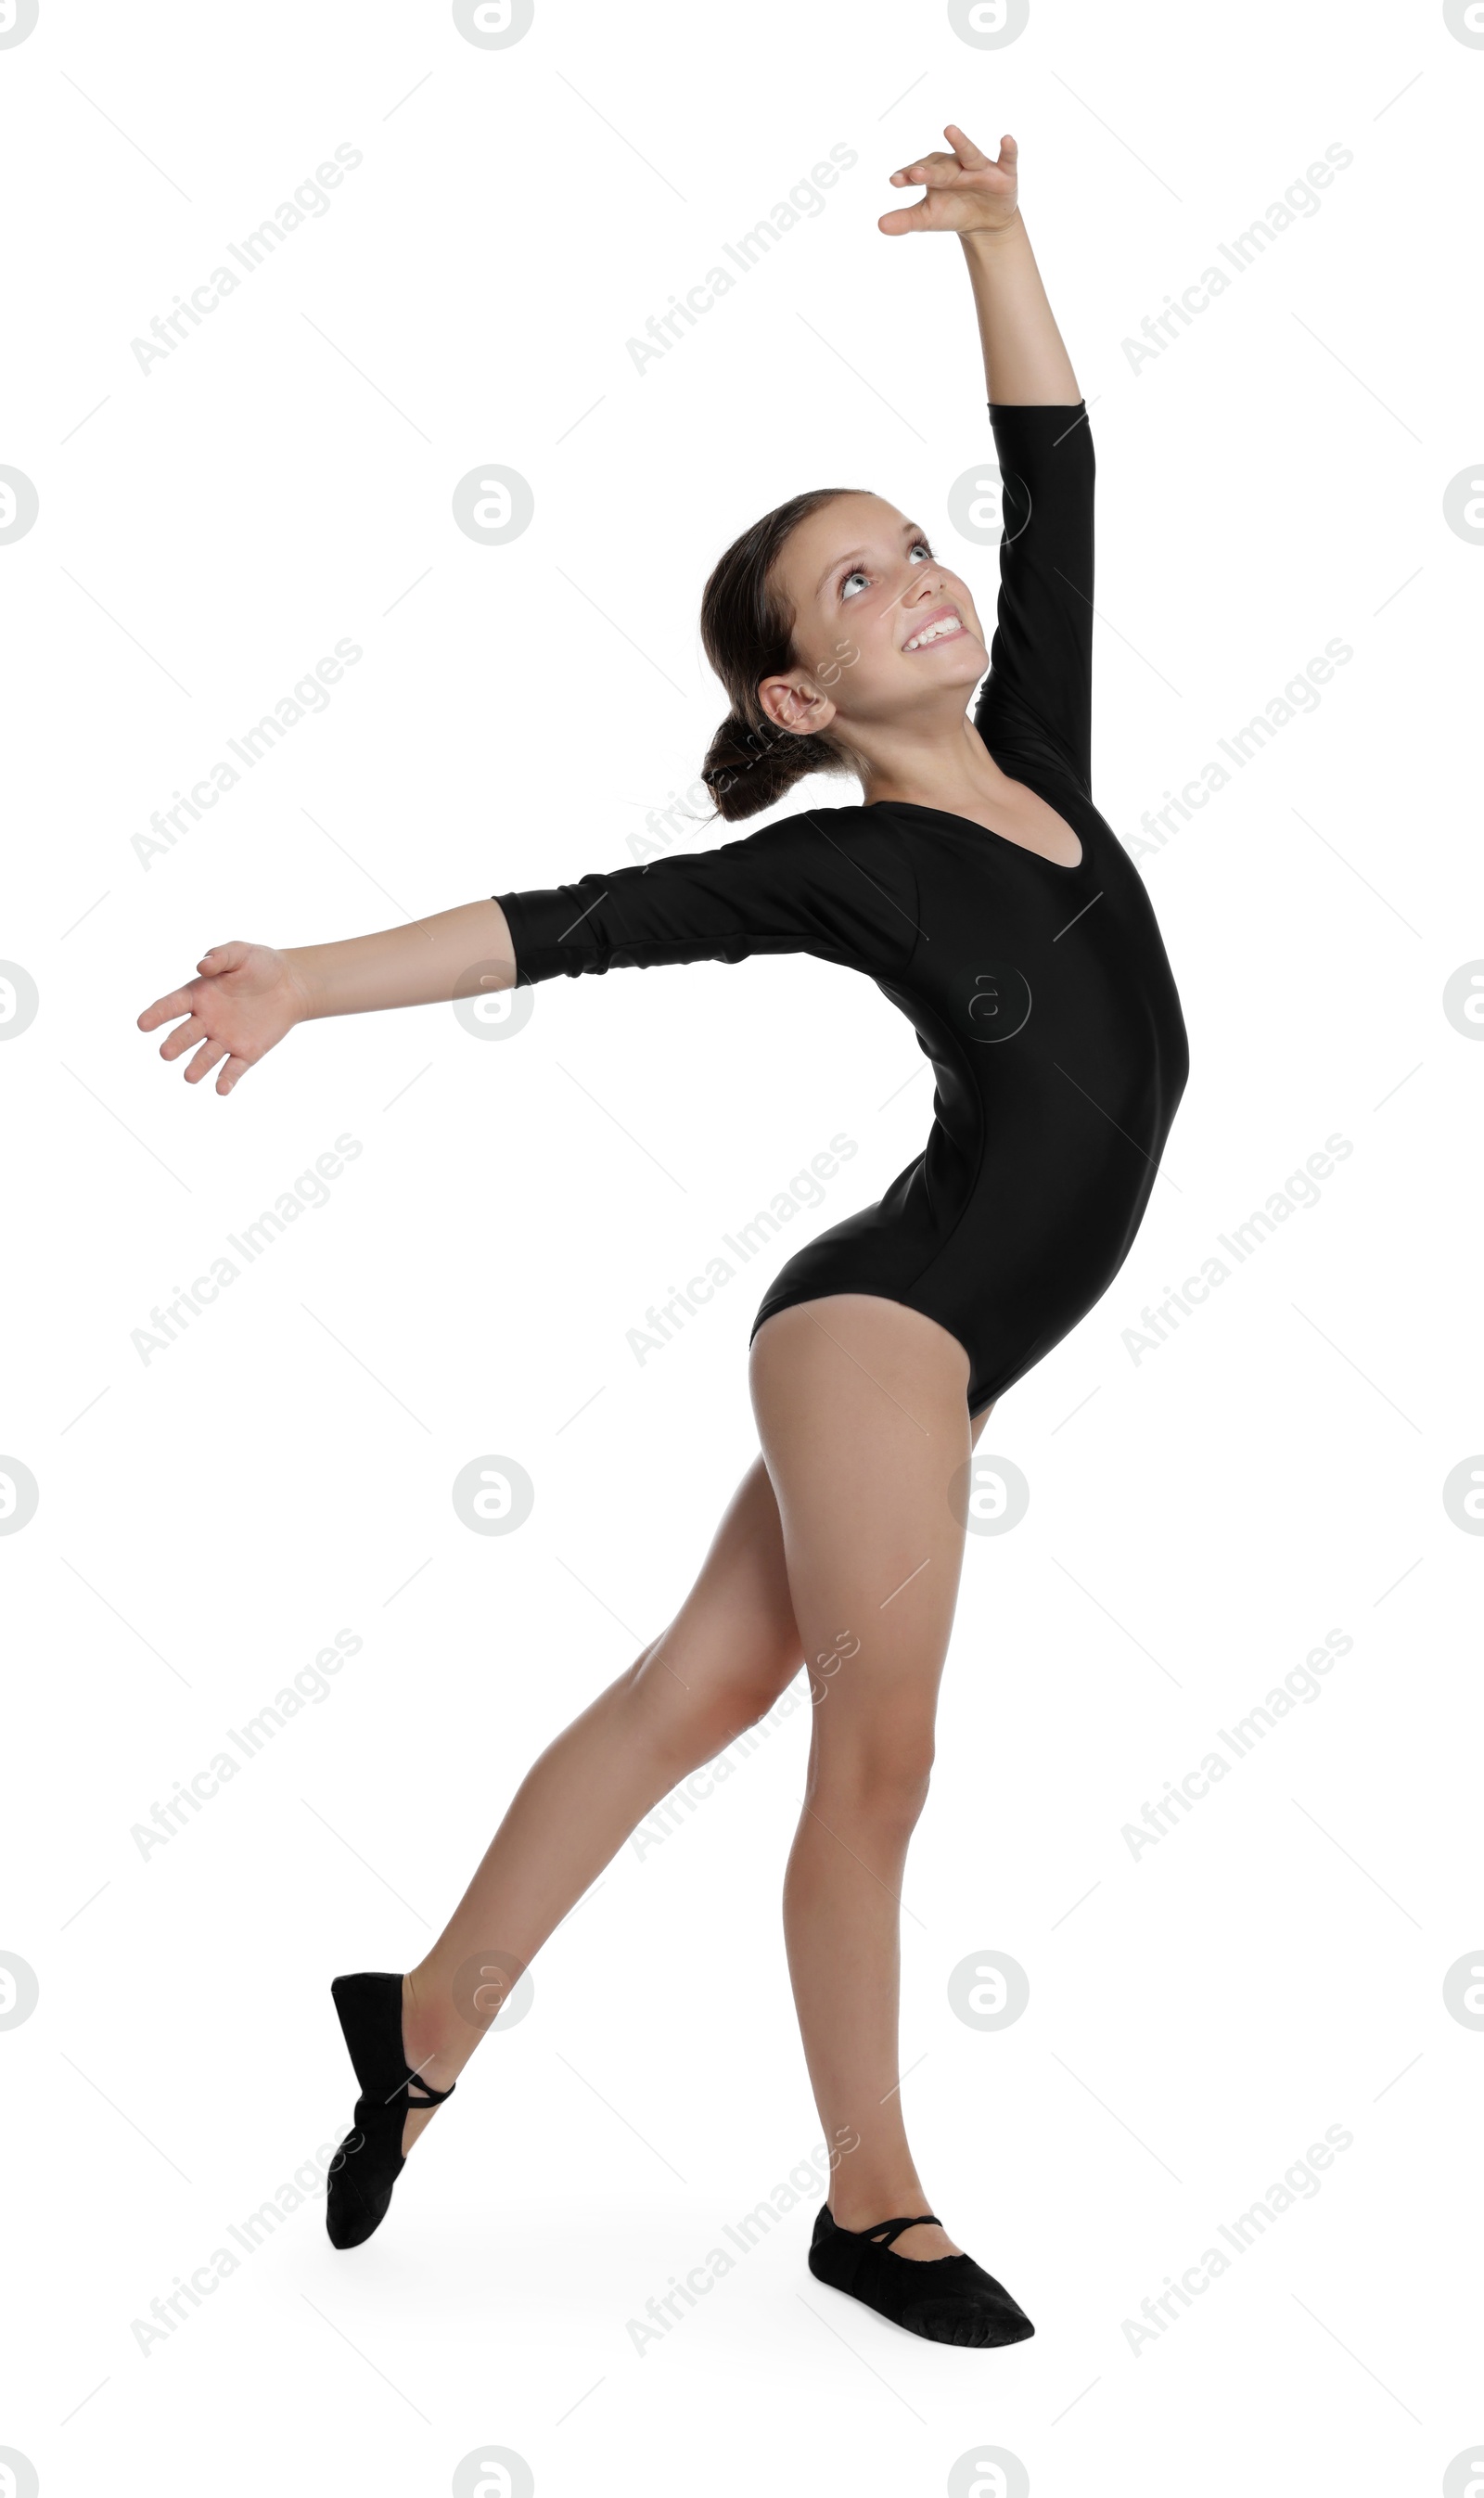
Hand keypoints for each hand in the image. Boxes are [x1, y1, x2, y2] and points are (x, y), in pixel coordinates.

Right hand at [136, 940, 309, 1094]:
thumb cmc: (261, 965)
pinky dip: (226, 1080)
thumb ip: (221, 956)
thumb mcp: (241, 953)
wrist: (291, 985)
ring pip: (206, 1056)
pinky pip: (233, 1069)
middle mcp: (206, 1021)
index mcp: (198, 996)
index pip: (172, 1006)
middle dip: (175, 1044)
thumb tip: (202, 965)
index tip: (142, 1024)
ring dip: (197, 1067)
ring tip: (189, 1077)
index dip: (157, 1014)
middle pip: (186, 1035)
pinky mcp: (246, 1053)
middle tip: (166, 1053)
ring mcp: (224, 1039)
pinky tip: (221, 1090)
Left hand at [880, 125, 1018, 237]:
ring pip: (969, 154)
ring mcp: (979, 168)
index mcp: (935, 173)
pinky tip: (1006, 139)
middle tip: (915, 173)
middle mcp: (955, 166)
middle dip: (929, 171)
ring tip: (949, 129)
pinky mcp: (1003, 173)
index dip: (908, 175)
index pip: (919, 172)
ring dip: (960, 143)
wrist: (985, 220)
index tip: (895, 181)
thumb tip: (879, 225)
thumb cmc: (953, 212)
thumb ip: (905, 220)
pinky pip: (1007, 159)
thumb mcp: (928, 218)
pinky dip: (1008, 150)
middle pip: (941, 168)